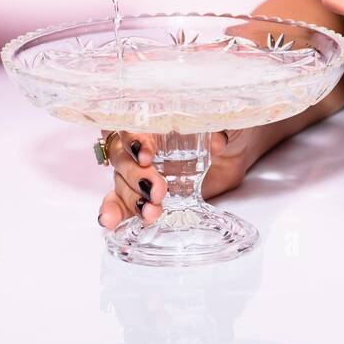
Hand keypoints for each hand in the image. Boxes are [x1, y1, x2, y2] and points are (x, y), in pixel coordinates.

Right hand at [96, 127, 252, 229]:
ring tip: (149, 212)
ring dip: (130, 200)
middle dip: (137, 177)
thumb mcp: (224, 122)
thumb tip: (218, 141)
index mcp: (155, 122)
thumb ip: (218, 127)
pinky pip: (122, 203)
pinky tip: (109, 222)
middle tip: (156, 190)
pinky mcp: (146, 195)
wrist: (234, 149)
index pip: (134, 127)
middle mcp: (142, 146)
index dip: (135, 141)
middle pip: (124, 159)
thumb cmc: (222, 126)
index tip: (146, 156)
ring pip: (121, 183)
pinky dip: (115, 211)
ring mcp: (141, 172)